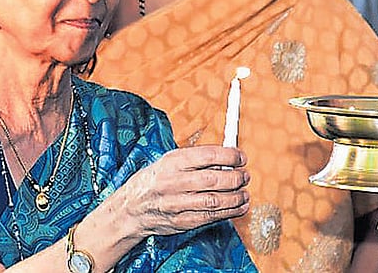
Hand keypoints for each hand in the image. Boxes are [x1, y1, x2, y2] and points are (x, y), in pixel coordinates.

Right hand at [117, 145, 249, 235]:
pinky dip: (230, 212)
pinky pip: (211, 217)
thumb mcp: (169, 161)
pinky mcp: (183, 221)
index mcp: (172, 162)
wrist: (132, 207)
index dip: (229, 156)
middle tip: (245, 176)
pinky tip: (239, 207)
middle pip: (213, 179)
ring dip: (236, 197)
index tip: (241, 157)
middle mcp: (174, 182)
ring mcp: (178, 203)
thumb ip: (195, 159)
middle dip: (236, 178)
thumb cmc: (155, 180)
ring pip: (215, 200)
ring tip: (244, 193)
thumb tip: (226, 159)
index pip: (207, 156)